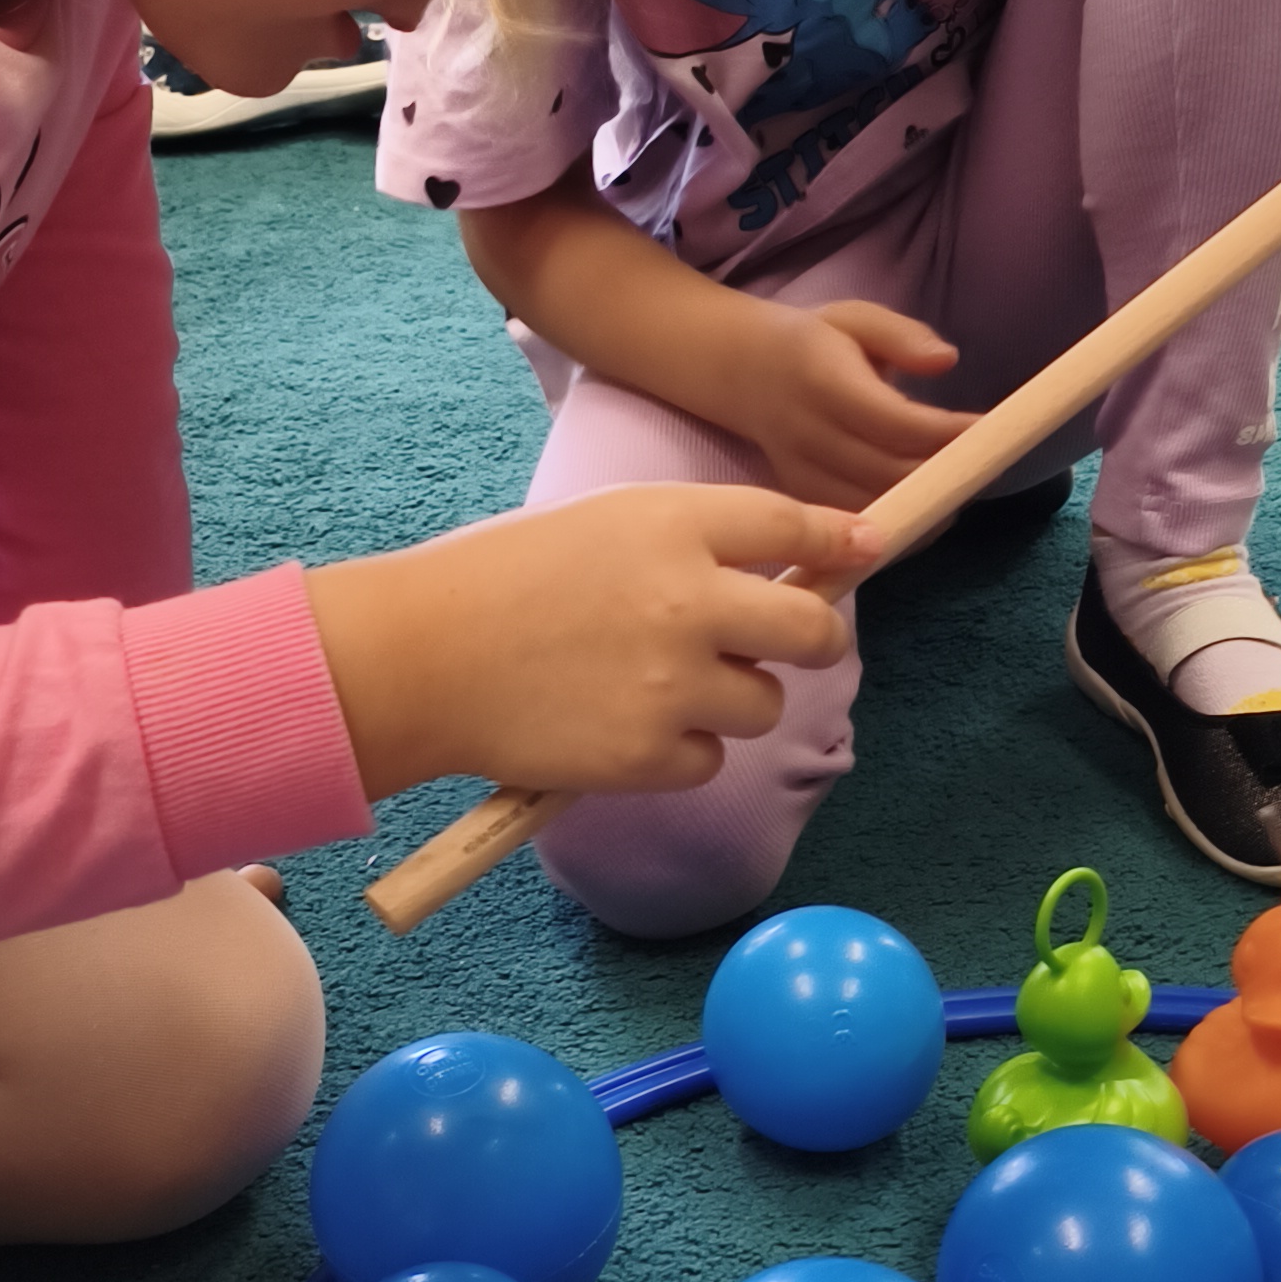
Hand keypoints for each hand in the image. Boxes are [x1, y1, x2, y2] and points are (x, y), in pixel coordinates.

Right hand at [307, 488, 866, 802]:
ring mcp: (672, 684)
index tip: (861, 549)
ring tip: (655, 684)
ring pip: (764, 702)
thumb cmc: (501, 579)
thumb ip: (694, 537)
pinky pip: (710, 759)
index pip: (794, 528)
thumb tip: (788, 562)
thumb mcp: (603, 523)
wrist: (419, 658)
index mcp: (672, 524)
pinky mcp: (649, 754)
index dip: (837, 541)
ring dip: (731, 699)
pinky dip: (679, 750)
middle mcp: (687, 600)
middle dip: (814, 636)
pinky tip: (620, 724)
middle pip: (812, 628)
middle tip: (789, 642)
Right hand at [711, 297, 975, 511]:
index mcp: (824, 382)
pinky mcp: (800, 498)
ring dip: (926, 505)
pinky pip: (853, 526)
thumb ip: (902, 336)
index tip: (993, 431)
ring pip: (874, 508)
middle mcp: (809, 435)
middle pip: (890, 473)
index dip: (948, 434)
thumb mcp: (854, 317)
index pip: (896, 422)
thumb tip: (948, 361)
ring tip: (965, 488)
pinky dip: (897, 523)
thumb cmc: (810, 342)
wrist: (737, 371)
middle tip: (990, 465)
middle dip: (945, 475)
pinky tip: (929, 511)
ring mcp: (800, 474)